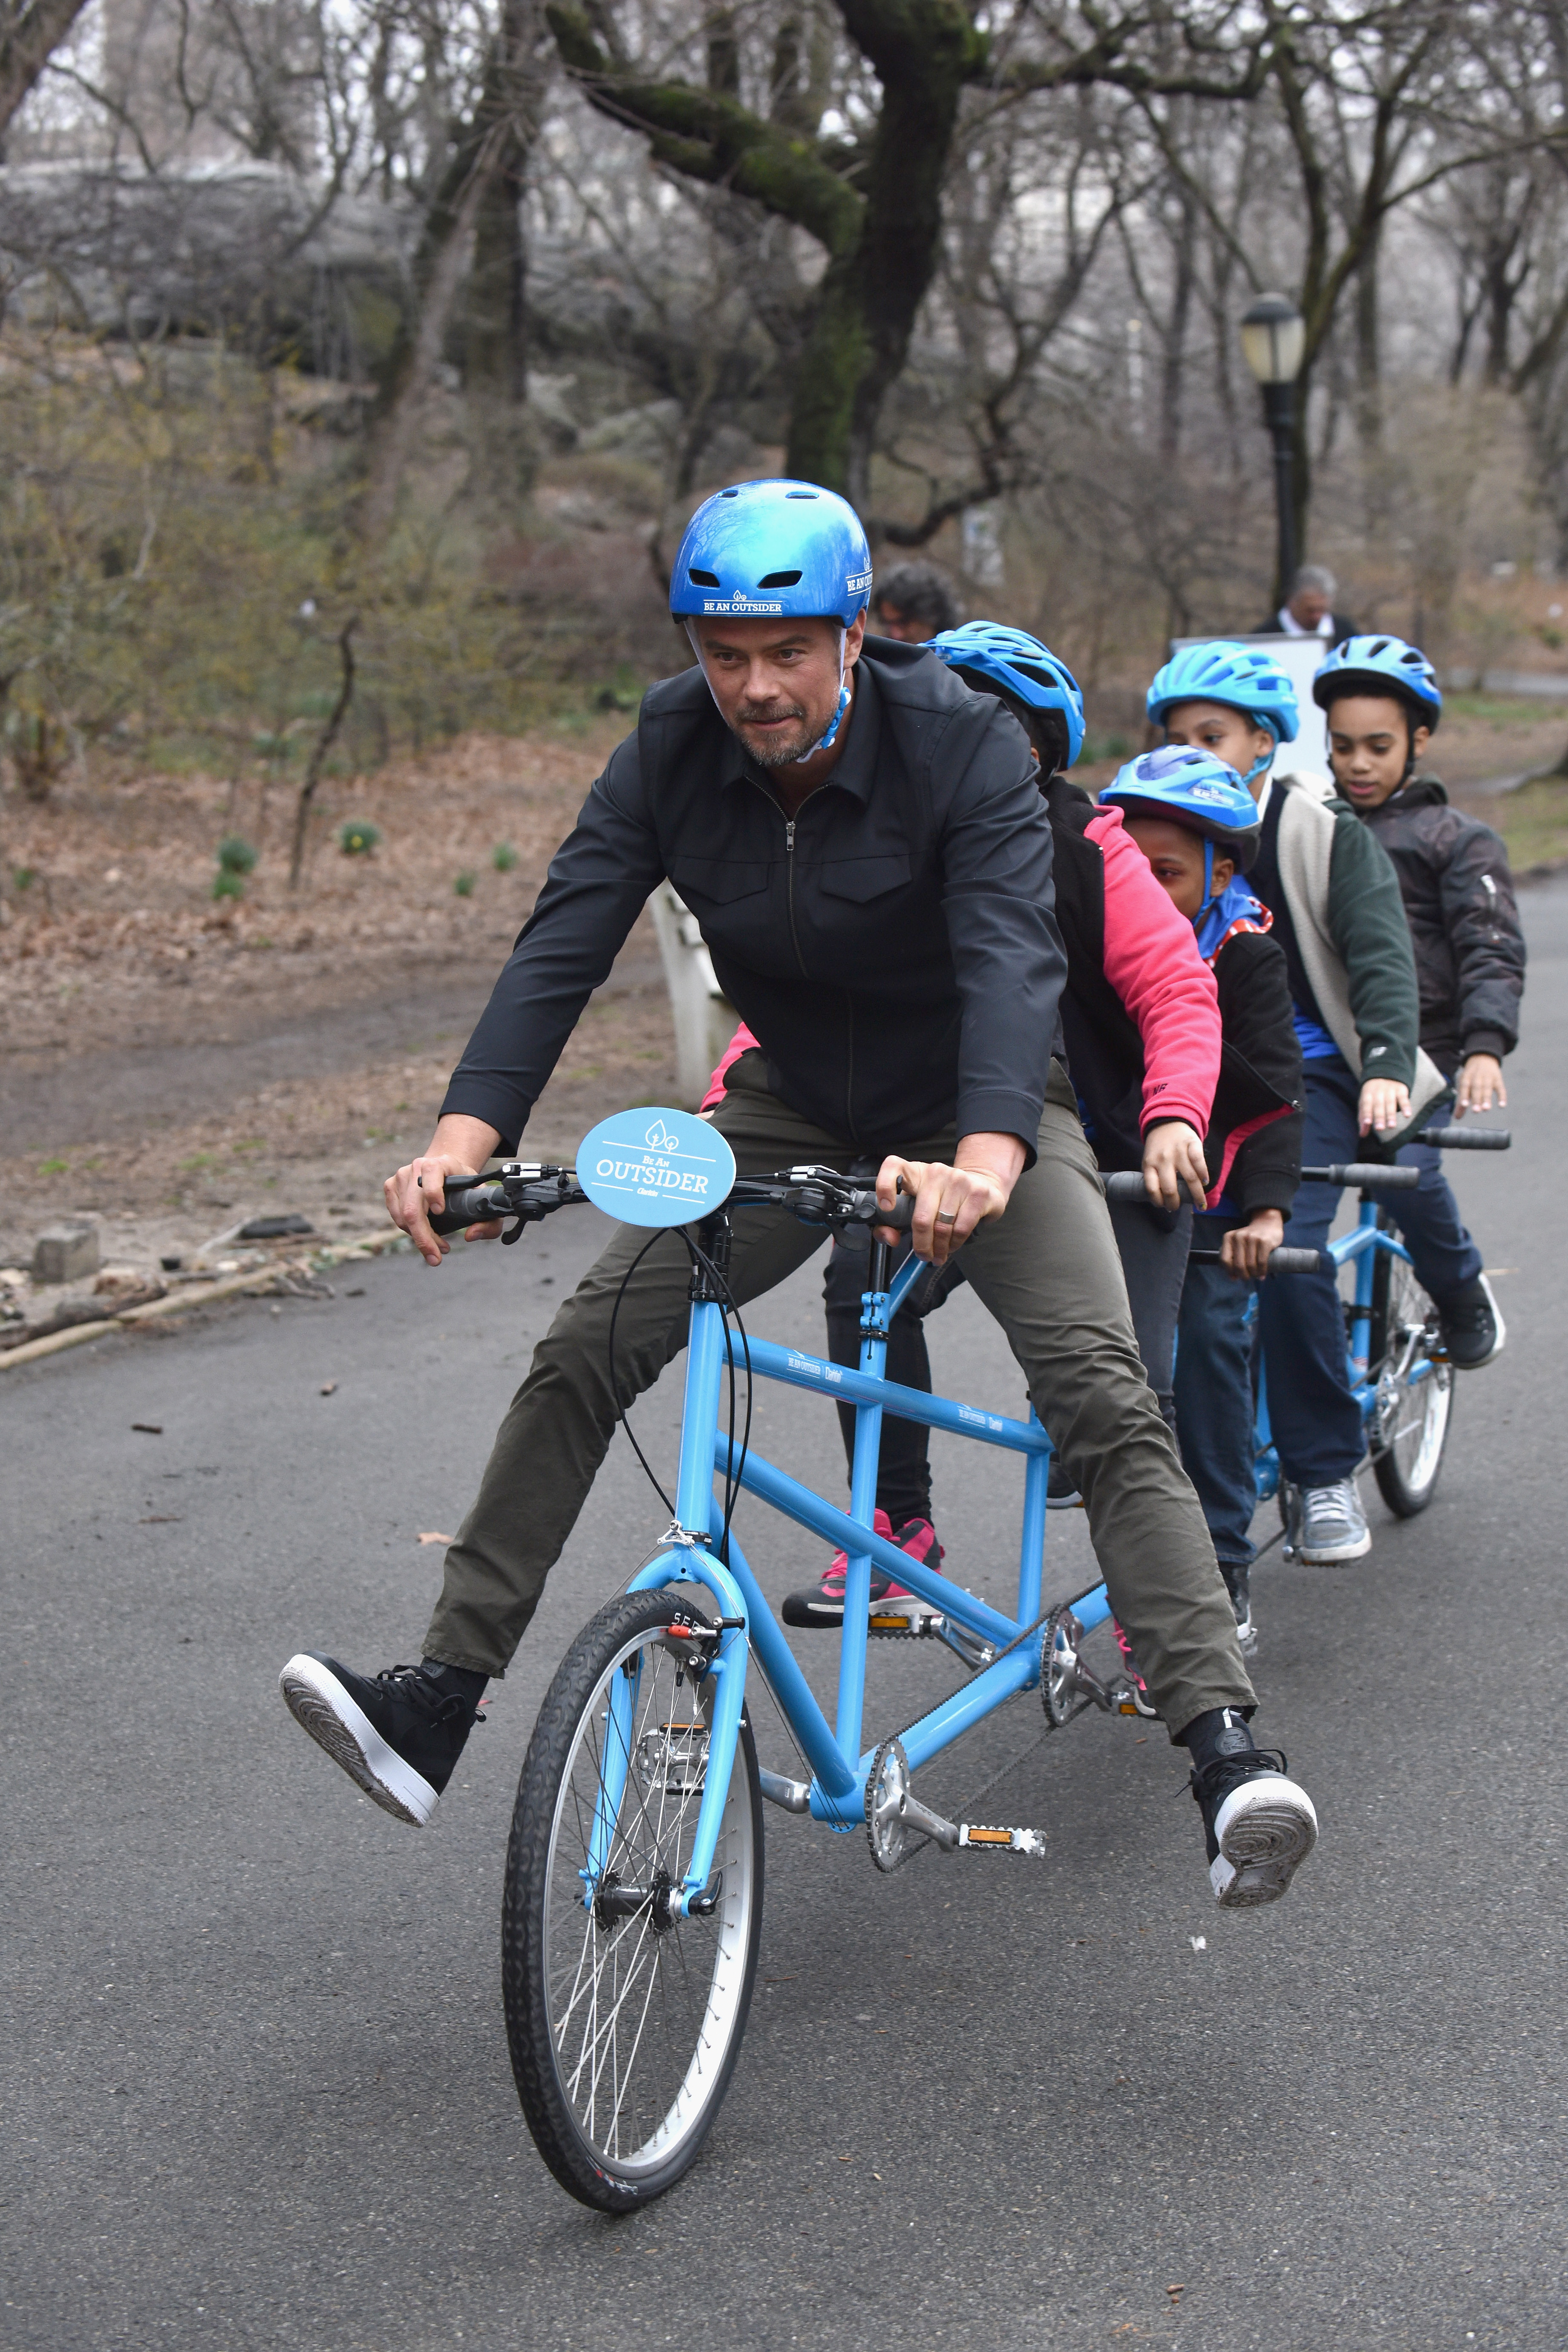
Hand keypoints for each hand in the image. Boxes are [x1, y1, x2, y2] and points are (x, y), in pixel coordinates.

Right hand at [385, 1113, 503, 1266]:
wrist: (447, 1171)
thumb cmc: (465, 1186)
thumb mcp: (484, 1199)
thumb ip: (489, 1222)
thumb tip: (470, 1236)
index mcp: (442, 1163)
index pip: (431, 1172)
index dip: (433, 1193)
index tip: (440, 1212)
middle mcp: (418, 1166)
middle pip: (413, 1207)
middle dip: (424, 1237)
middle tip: (436, 1258)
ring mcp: (401, 1176)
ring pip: (402, 1216)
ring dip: (419, 1238)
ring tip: (436, 1247)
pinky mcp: (391, 1186)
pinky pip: (395, 1216)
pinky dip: (409, 1231)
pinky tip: (425, 1236)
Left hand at [876, 1131, 1025, 1264]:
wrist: (983, 1186)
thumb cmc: (943, 1199)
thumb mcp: (916, 1206)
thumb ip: (894, 1223)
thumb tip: (890, 1238)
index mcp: (914, 1172)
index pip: (893, 1166)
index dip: (885, 1186)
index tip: (886, 1208)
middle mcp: (935, 1172)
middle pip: (921, 1217)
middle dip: (921, 1245)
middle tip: (923, 1256)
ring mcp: (958, 1180)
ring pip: (942, 1227)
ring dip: (939, 1248)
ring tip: (939, 1254)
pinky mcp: (977, 1193)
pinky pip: (961, 1229)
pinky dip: (954, 1244)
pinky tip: (952, 1245)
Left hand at [1142, 1119, 1209, 1211]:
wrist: (1168, 1121)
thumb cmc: (1158, 1146)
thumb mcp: (1149, 1160)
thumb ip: (1154, 1175)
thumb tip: (1163, 1200)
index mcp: (1149, 1164)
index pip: (1151, 1188)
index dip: (1158, 1201)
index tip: (1164, 1207)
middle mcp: (1163, 1159)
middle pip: (1170, 1188)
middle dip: (1176, 1203)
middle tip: (1180, 1208)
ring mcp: (1178, 1152)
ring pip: (1189, 1178)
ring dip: (1197, 1195)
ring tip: (1200, 1204)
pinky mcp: (1192, 1144)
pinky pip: (1199, 1162)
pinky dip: (1204, 1174)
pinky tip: (1206, 1182)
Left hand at [1220, 1209, 1283, 1280]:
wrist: (1267, 1223)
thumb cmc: (1251, 1238)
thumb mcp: (1238, 1243)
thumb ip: (1233, 1257)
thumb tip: (1233, 1277)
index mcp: (1228, 1237)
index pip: (1224, 1260)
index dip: (1229, 1271)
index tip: (1235, 1276)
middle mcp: (1239, 1236)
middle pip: (1238, 1265)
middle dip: (1243, 1275)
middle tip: (1248, 1277)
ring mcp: (1252, 1238)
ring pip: (1250, 1265)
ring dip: (1254, 1274)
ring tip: (1256, 1275)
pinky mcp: (1264, 1241)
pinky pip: (1261, 1262)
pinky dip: (1262, 1271)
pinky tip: (1262, 1274)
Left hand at [1358, 1077, 1409, 1135]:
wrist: (1385, 1072)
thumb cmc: (1373, 1093)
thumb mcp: (1365, 1103)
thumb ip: (1363, 1119)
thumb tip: (1362, 1135)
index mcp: (1367, 1094)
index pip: (1366, 1105)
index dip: (1366, 1114)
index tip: (1367, 1123)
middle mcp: (1378, 1091)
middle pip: (1378, 1105)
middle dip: (1379, 1117)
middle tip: (1380, 1129)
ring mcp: (1390, 1090)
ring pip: (1390, 1103)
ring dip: (1391, 1115)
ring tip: (1392, 1126)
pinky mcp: (1401, 1089)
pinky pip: (1404, 1099)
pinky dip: (1406, 1107)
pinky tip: (1407, 1115)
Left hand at [1454, 1054, 1505, 1116]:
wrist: (1483, 1057)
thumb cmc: (1471, 1076)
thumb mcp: (1464, 1085)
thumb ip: (1461, 1101)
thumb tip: (1457, 1117)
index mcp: (1466, 1077)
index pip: (1464, 1086)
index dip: (1464, 1095)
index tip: (1464, 1105)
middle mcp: (1477, 1076)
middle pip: (1476, 1088)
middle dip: (1476, 1099)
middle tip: (1476, 1110)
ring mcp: (1488, 1077)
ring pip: (1487, 1088)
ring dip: (1487, 1098)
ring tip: (1486, 1109)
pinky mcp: (1498, 1079)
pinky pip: (1501, 1088)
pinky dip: (1502, 1096)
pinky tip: (1502, 1105)